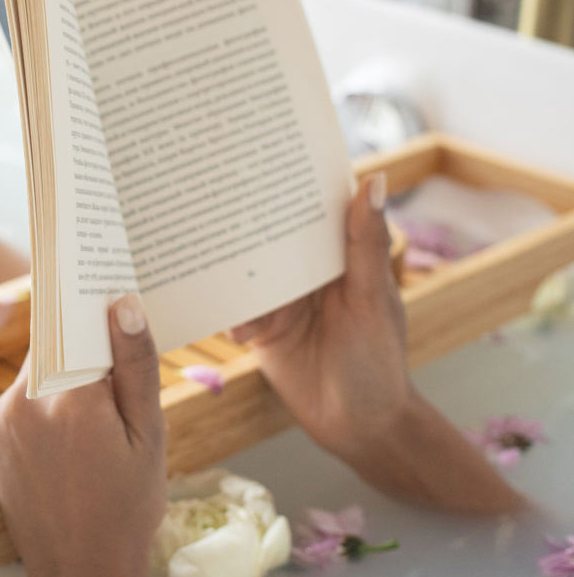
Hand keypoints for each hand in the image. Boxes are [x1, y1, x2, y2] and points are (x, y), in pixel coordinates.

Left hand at [0, 294, 165, 576]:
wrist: (80, 573)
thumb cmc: (125, 508)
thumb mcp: (150, 435)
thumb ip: (136, 364)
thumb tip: (122, 302)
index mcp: (69, 399)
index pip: (69, 320)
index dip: (86, 302)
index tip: (103, 282)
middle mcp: (22, 402)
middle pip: (52, 341)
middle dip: (82, 342)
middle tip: (114, 359)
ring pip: (37, 367)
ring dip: (64, 372)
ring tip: (98, 413)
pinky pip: (20, 394)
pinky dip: (45, 397)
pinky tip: (71, 432)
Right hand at [232, 173, 407, 460]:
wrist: (359, 428)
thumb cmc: (379, 361)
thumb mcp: (372, 298)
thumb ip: (365, 243)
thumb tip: (375, 179)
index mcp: (339, 255)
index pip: (312, 209)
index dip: (291, 182)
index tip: (261, 148)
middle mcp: (306, 273)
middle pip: (270, 237)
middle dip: (244, 221)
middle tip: (208, 193)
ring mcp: (280, 301)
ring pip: (248, 272)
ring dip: (229, 266)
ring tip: (198, 247)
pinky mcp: (259, 330)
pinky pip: (234, 310)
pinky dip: (224, 308)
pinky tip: (216, 309)